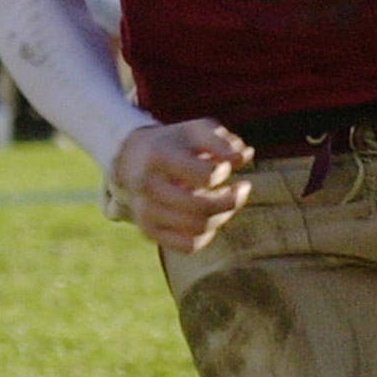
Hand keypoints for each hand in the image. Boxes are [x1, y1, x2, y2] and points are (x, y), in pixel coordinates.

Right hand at [111, 121, 253, 252]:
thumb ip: (222, 141)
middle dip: (232, 200)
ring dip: (222, 215)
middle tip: (243, 187)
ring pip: (198, 228)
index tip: (225, 165)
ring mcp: (145, 212)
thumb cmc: (174, 144)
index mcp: (158, 157)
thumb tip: (244, 156)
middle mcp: (147, 186)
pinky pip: (188, 246)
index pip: (205, 176)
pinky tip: (212, 217)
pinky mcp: (149, 231)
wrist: (132, 158)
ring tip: (226, 200)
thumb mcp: (196, 131)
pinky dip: (207, 234)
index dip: (224, 172)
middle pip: (202, 207)